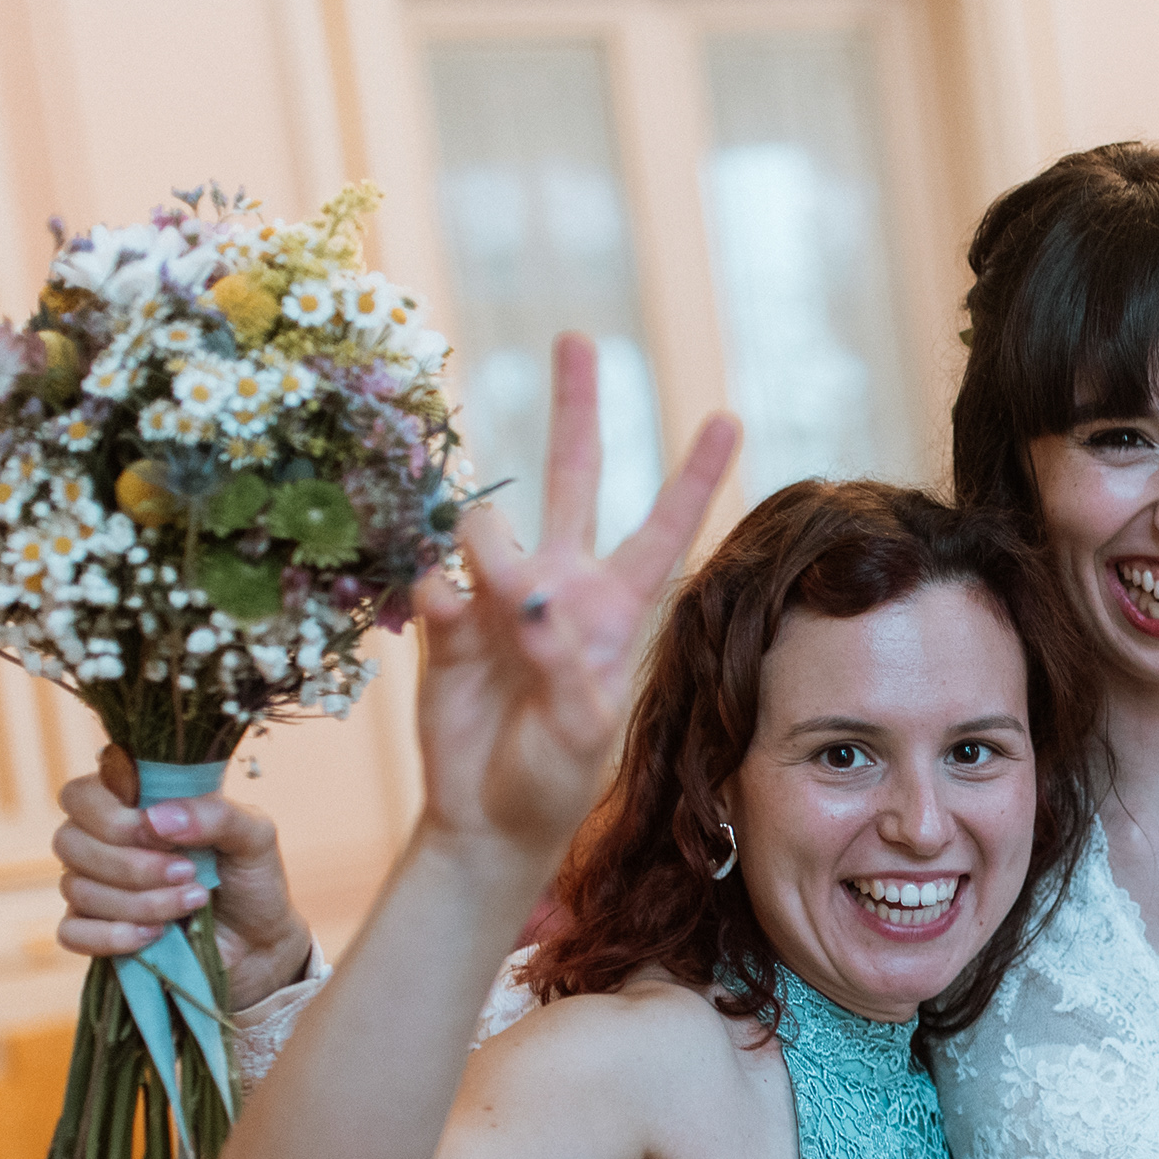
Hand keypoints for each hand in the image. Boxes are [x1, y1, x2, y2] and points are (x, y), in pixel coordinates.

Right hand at [55, 745, 314, 1010]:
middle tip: (187, 873)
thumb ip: (215, 815)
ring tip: (192, 903)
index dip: (112, 817)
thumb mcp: (253, 836)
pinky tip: (154, 936)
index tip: (162, 836)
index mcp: (131, 805)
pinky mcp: (96, 932)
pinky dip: (111, 936)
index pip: (81, 795)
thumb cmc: (250, 879)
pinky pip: (72, 932)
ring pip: (75, 888)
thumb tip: (156, 819)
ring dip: (138, 902)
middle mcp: (102, 843)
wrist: (260, 943)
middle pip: (68, 841)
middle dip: (131, 865)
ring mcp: (94, 888)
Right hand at [412, 333, 740, 868]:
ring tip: (491, 605)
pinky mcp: (441, 616)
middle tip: (578, 341)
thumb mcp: (579, 734)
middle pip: (574, 476)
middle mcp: (560, 585)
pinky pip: (429, 573)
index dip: (693, 476)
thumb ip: (563, 662)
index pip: (664, 529)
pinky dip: (433, 587)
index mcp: (616, 611)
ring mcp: (498, 595)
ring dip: (488, 547)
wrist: (483, 817)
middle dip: (577, 409)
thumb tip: (532, 593)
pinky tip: (441, 618)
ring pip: (487, 520)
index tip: (729, 417)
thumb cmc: (551, 782)